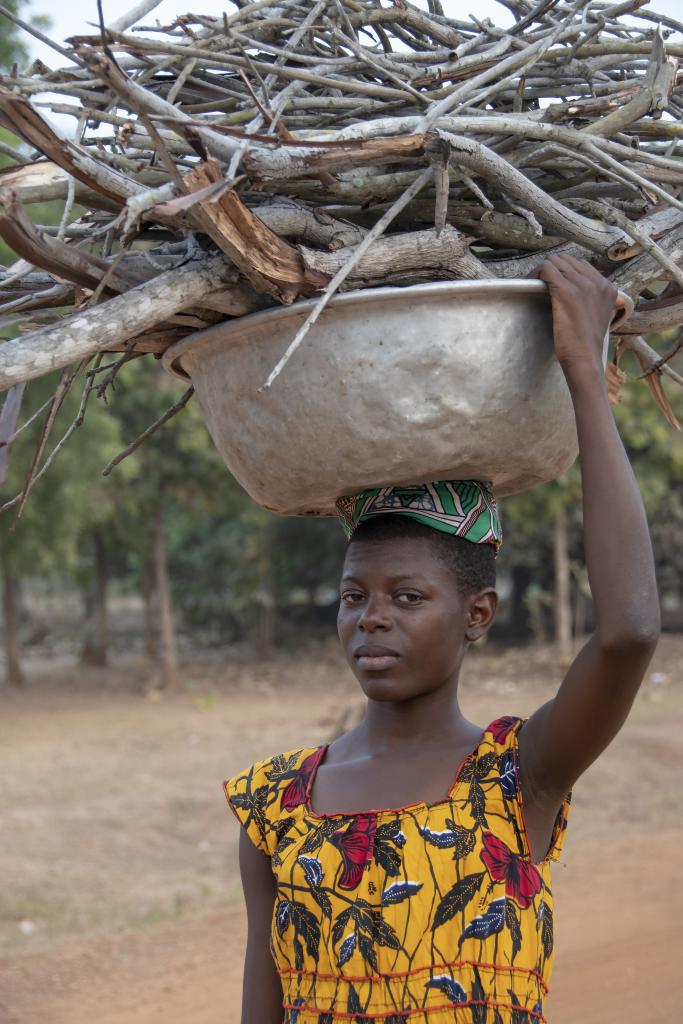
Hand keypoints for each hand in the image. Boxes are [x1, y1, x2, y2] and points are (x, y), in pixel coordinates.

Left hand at [538, 254, 617, 382]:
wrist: (585, 358)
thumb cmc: (587, 343)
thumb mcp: (598, 316)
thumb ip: (593, 301)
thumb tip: (578, 295)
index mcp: (608, 287)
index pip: (582, 265)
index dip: (564, 271)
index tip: (554, 282)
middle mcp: (597, 282)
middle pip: (568, 260)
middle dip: (552, 268)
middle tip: (541, 282)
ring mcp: (582, 285)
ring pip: (556, 261)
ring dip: (542, 270)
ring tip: (535, 283)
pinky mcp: (565, 291)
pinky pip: (547, 269)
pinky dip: (536, 273)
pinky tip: (531, 283)